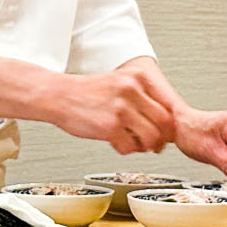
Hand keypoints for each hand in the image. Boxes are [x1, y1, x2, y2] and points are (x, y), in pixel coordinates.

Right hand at [48, 68, 176, 155]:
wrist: (58, 95)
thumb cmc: (87, 93)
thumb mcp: (119, 83)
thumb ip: (141, 97)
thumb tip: (162, 122)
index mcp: (137, 77)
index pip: (167, 104)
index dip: (168, 122)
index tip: (163, 130)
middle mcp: (131, 90)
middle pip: (164, 122)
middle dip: (160, 137)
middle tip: (152, 143)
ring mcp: (121, 109)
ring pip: (150, 137)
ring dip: (144, 146)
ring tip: (133, 143)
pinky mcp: (109, 126)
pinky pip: (129, 147)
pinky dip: (125, 149)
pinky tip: (116, 142)